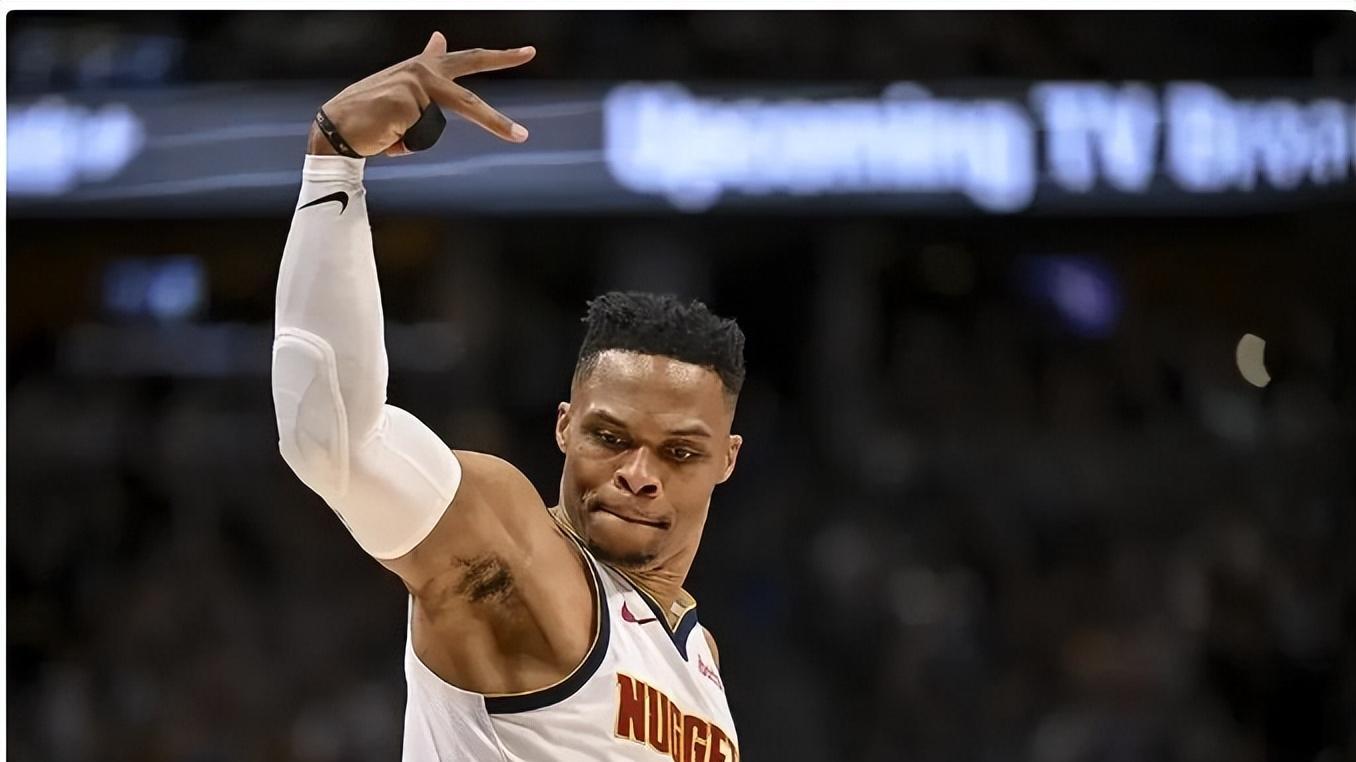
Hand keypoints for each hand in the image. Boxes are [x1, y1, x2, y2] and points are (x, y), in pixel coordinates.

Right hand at [309, 32, 534, 156]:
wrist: (335, 127)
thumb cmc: (370, 115)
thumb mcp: (402, 91)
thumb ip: (429, 74)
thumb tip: (441, 37)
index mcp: (424, 69)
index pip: (468, 60)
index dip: (500, 58)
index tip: (528, 53)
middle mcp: (423, 72)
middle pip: (470, 98)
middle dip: (497, 109)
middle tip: (525, 106)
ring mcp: (416, 86)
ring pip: (433, 130)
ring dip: (412, 140)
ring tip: (386, 129)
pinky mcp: (407, 103)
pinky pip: (419, 138)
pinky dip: (402, 144)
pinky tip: (383, 132)